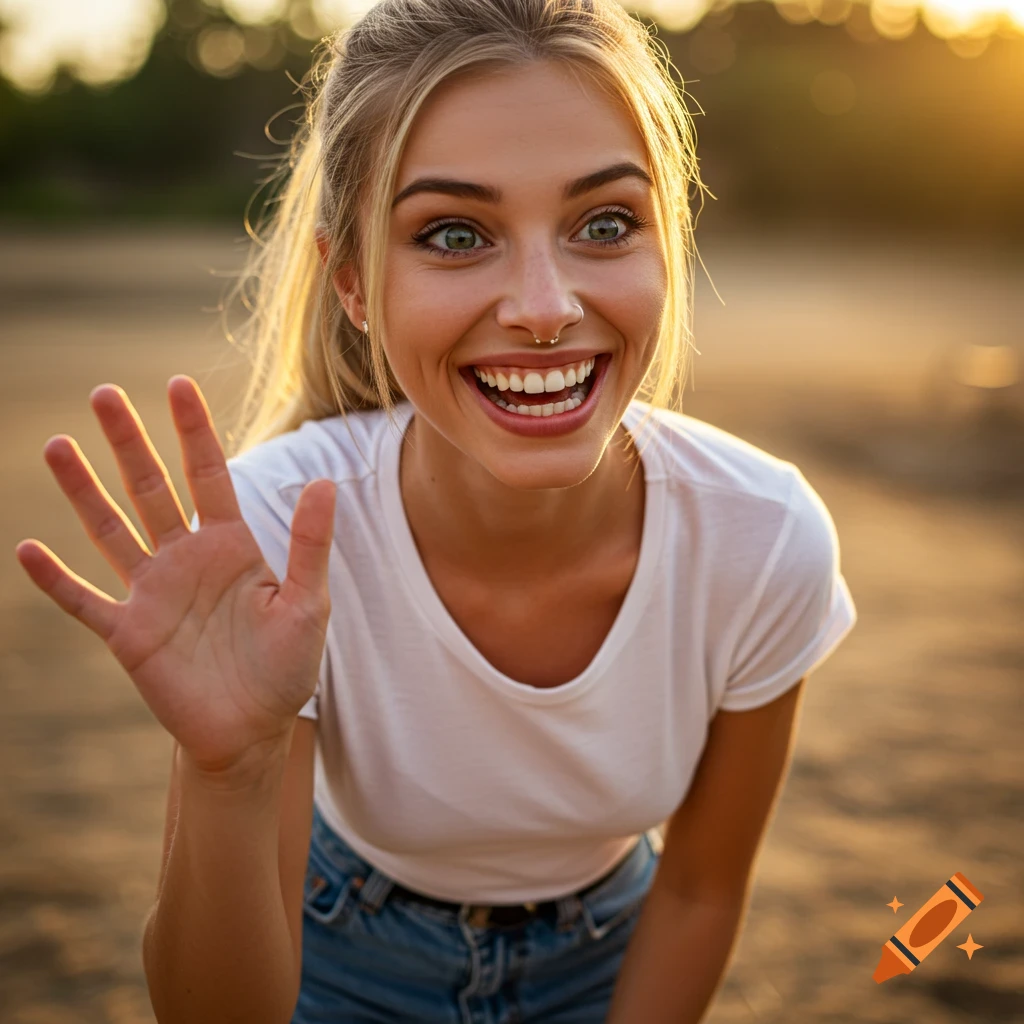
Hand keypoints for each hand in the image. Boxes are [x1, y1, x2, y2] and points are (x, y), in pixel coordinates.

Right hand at [15, 376, 335, 774]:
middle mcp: (186, 559)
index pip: (208, 474)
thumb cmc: (286, 667)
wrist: (252, 729)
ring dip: (84, 491)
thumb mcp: (306, 603)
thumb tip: (324, 481)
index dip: (193, 431)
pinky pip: (83, 600)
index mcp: (231, 546)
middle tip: (102, 394)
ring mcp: (152, 593)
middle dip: (128, 443)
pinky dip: (55, 579)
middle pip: (151, 488)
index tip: (178, 384)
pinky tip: (26, 549)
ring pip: (110, 530)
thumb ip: (309, 545)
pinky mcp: (127, 633)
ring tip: (58, 445)